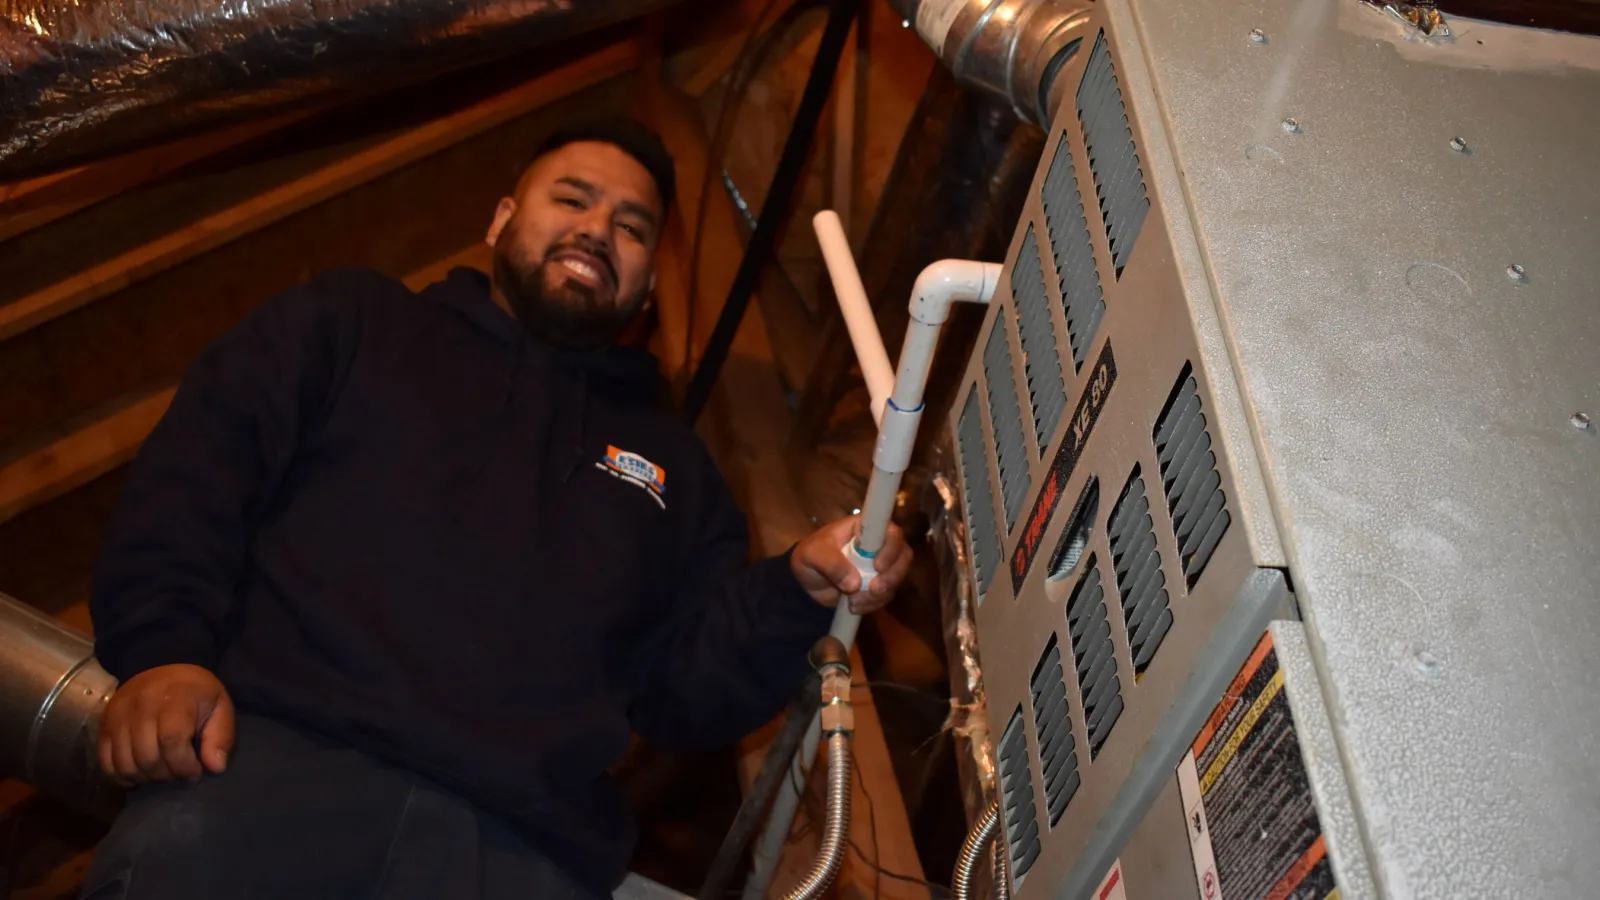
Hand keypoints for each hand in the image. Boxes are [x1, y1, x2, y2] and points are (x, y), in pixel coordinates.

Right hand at [98, 664, 234, 785]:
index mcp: (174, 698)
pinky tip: (140, 774)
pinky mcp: (103, 726)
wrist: (163, 672)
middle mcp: (141, 706)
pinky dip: (122, 776)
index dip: (183, 765)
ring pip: (126, 764)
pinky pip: (106, 763)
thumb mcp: (220, 707)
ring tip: (161, 772)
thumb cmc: (195, 694)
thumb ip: (221, 737)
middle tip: (178, 773)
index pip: (171, 741)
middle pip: (147, 757)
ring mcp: (117, 716)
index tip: (194, 772)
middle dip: (167, 775)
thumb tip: (215, 768)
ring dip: (146, 778)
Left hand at [791, 515, 912, 614]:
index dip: (891, 547)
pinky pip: (887, 595)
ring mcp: (881, 565)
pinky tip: (854, 606)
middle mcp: (878, 544)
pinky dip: (873, 604)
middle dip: (891, 576)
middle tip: (873, 590)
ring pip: (897, 578)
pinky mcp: (879, 584)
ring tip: (854, 602)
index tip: (877, 566)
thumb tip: (854, 583)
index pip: (890, 531)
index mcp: (865, 528)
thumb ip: (832, 564)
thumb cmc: (810, 556)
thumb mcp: (813, 554)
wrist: (806, 583)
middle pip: (903, 555)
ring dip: (879, 594)